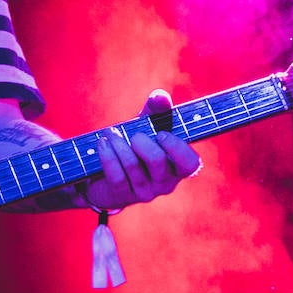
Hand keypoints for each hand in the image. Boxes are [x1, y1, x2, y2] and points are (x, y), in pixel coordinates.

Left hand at [85, 89, 199, 211]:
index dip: (177, 148)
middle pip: (158, 161)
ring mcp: (144, 193)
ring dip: (119, 144)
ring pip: (133, 166)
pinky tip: (102, 143)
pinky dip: (107, 155)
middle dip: (141, 141)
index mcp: (177, 167)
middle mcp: (165, 183)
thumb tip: (161, 96)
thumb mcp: (147, 126)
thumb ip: (157, 110)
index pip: (190, 163)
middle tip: (133, 134)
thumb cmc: (136, 145)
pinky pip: (116, 176)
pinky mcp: (123, 196)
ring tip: (110, 133)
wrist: (106, 173)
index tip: (161, 133)